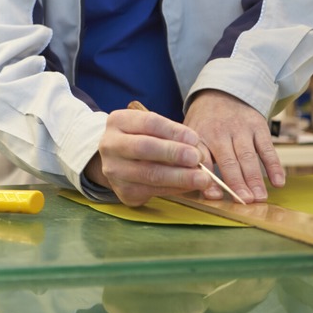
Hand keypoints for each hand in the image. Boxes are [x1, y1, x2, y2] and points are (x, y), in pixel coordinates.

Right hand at [84, 108, 210, 206]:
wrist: (118, 162)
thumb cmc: (142, 140)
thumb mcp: (151, 129)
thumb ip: (172, 136)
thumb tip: (197, 150)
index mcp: (118, 121)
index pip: (148, 122)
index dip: (173, 131)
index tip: (194, 139)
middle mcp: (110, 145)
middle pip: (144, 147)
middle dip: (174, 153)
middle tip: (197, 158)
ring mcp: (114, 170)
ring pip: (149, 174)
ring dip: (180, 177)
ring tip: (202, 178)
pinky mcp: (123, 191)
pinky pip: (153, 191)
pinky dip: (175, 189)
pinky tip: (189, 186)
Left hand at [185, 90, 282, 202]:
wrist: (222, 91)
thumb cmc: (204, 121)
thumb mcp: (191, 134)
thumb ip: (193, 158)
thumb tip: (196, 188)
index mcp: (199, 135)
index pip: (203, 159)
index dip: (208, 178)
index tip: (214, 195)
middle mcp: (219, 132)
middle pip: (229, 161)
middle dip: (237, 182)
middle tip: (244, 201)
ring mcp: (240, 129)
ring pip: (248, 157)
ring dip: (255, 179)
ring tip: (260, 198)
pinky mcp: (258, 126)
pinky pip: (267, 148)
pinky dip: (274, 166)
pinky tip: (278, 182)